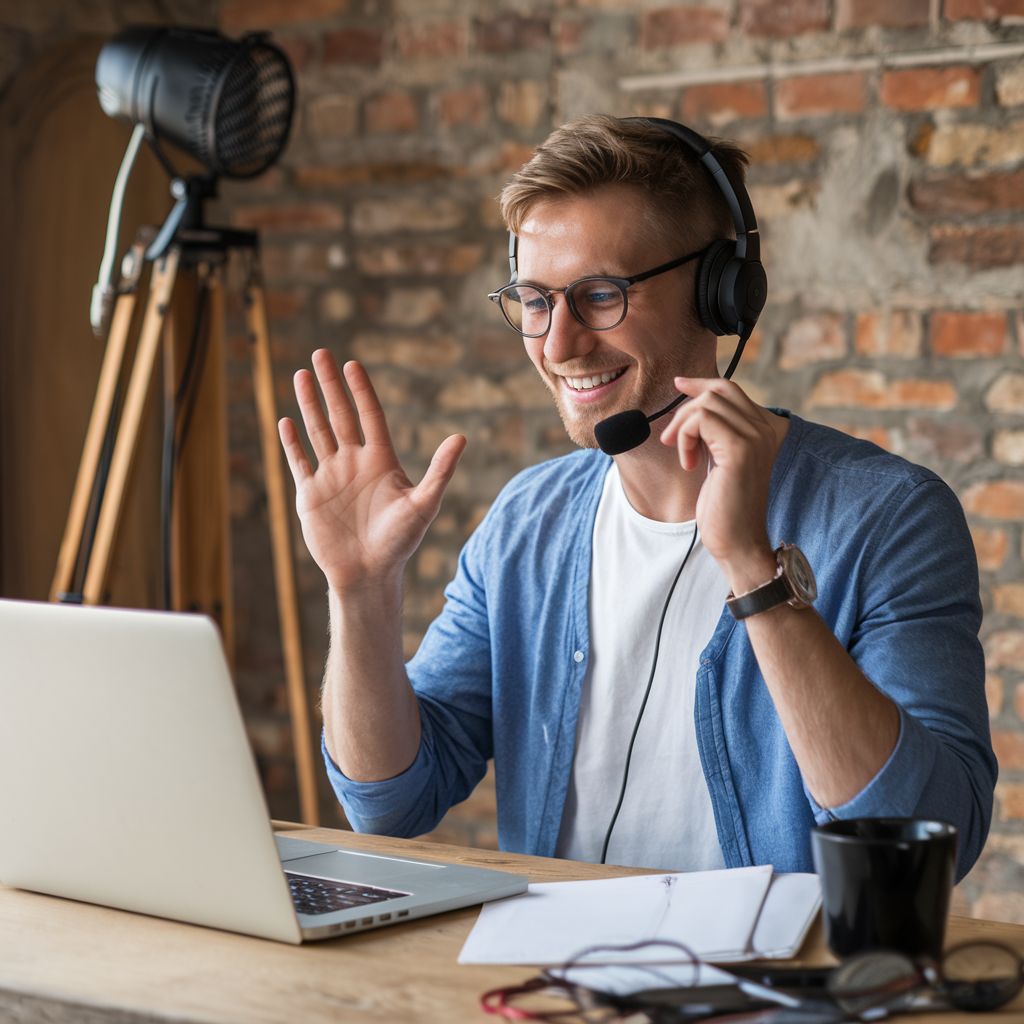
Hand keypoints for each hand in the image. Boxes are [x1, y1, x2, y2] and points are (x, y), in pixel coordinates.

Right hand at [278, 350, 465, 594]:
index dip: (361, 390)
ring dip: (308, 404)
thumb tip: (461, 437)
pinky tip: (285, 420)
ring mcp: (331, 476)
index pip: (369, 415)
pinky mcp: (311, 494)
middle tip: (320, 354)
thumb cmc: (400, 541)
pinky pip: (299, 461)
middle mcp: (355, 462)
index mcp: (381, 460)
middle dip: (329, 385)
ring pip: (317, 431)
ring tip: (300, 375)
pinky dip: (292, 442)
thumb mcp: (425, 503)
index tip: (352, 365)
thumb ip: (440, 470)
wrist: (369, 573)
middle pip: (340, 414)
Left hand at [659, 377, 780, 588]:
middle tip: (672, 438)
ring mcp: (755, 437)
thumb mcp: (719, 461)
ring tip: (685, 456)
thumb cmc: (726, 508)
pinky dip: (686, 438)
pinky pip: (701, 420)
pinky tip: (689, 463)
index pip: (730, 390)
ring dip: (683, 428)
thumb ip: (715, 435)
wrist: (738, 541)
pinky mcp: (740, 449)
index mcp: (763, 431)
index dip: (702, 384)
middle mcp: (765, 429)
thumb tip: (693, 407)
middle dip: (686, 409)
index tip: (679, 384)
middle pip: (717, 392)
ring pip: (706, 405)